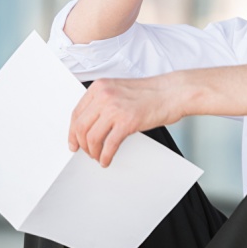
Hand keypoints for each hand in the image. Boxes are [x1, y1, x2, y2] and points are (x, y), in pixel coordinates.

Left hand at [68, 76, 184, 166]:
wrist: (173, 92)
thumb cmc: (152, 93)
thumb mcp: (120, 90)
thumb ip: (104, 102)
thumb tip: (92, 124)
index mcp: (100, 87)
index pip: (76, 113)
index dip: (72, 132)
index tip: (74, 143)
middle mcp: (104, 96)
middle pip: (81, 127)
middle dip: (81, 145)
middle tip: (86, 153)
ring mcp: (115, 109)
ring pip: (92, 138)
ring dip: (93, 152)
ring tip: (99, 157)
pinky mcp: (127, 122)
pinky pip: (109, 145)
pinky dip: (106, 156)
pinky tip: (107, 160)